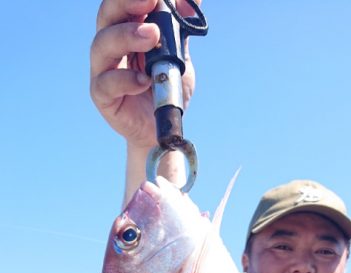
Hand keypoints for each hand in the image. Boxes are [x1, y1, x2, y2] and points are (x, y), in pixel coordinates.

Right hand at [90, 0, 196, 149]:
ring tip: (151, 37)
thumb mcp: (179, 56)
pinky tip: (144, 80)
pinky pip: (106, 84)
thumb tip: (195, 0)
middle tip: (151, 2)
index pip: (122, 4)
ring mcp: (103, 70)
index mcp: (126, 30)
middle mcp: (110, 46)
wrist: (162, 129)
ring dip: (126, 36)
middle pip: (107, 16)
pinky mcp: (102, 96)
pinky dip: (125, 79)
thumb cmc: (165, 89)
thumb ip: (181, 29)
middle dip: (126, 4)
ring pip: (102, 45)